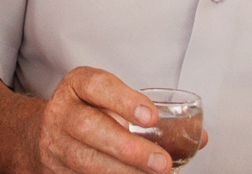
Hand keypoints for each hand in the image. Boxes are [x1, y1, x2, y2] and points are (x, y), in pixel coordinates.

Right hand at [30, 67, 180, 172]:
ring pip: (85, 160)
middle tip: (162, 162)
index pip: (96, 85)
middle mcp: (62, 112)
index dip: (122, 99)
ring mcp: (56, 143)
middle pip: (88, 127)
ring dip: (123, 172)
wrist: (51, 134)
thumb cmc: (92, 114)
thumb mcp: (113, 103)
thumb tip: (200, 138)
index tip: (151, 116)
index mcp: (77, 86)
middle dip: (128, 147)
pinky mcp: (56, 168)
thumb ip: (150, 117)